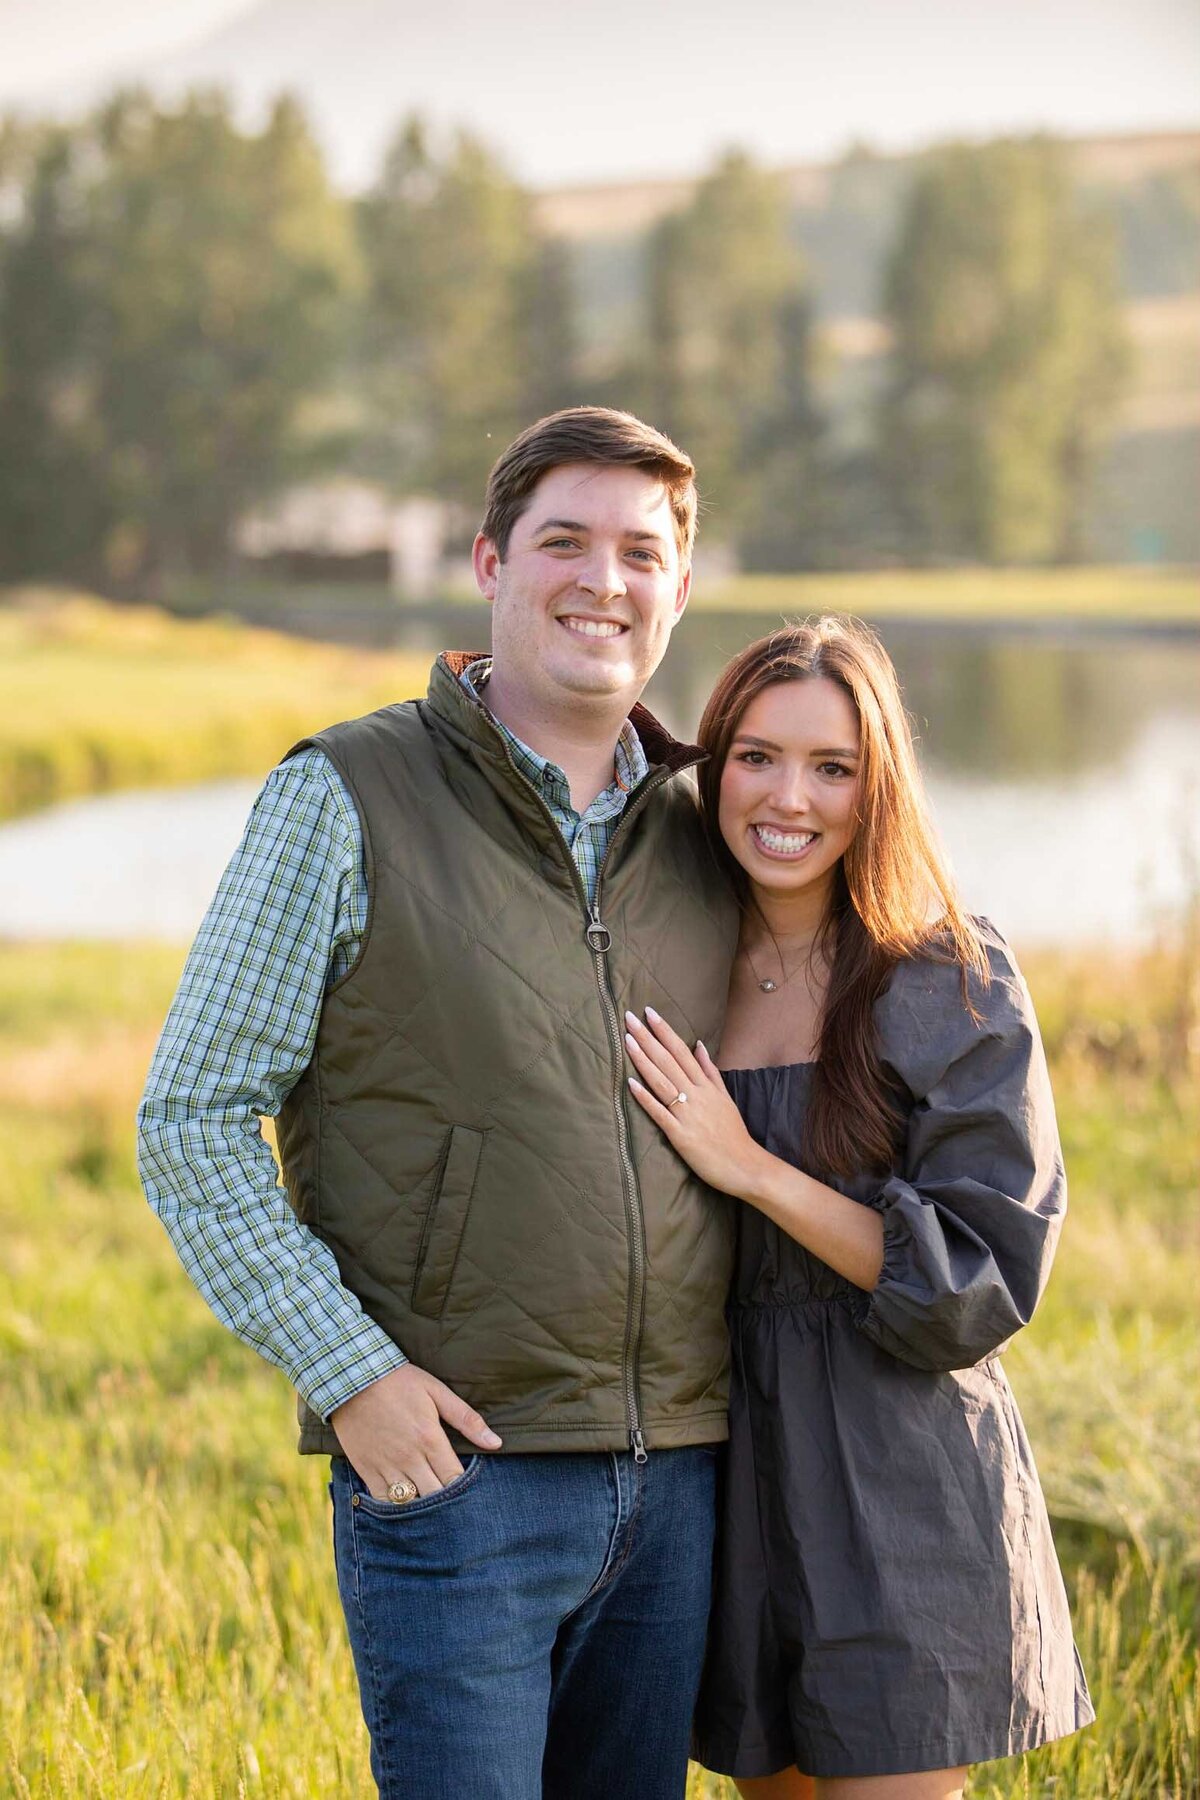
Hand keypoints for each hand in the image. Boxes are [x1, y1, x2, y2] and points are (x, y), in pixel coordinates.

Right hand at [330, 1362, 501, 1500]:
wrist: (353, 1377)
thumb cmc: (399, 1382)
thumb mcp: (437, 1392)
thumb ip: (467, 1419)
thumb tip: (495, 1443)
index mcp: (430, 1439)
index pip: (455, 1479)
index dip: (465, 1488)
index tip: (470, 1487)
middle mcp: (409, 1458)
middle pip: (435, 1496)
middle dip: (446, 1501)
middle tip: (453, 1501)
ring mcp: (386, 1466)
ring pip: (410, 1502)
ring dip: (422, 1506)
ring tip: (431, 1502)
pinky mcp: (366, 1470)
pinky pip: (383, 1501)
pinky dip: (396, 1505)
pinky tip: (405, 1500)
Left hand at [624, 1006, 764, 1198]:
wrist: (745, 1166)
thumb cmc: (733, 1133)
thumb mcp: (725, 1097)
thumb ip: (710, 1071)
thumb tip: (698, 1045)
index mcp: (706, 1085)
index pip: (682, 1051)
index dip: (664, 1031)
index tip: (649, 1013)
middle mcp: (696, 1095)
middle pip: (668, 1061)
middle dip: (647, 1038)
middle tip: (629, 1017)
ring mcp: (687, 1114)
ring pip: (662, 1081)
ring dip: (643, 1060)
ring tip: (627, 1040)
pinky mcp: (680, 1135)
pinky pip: (659, 1112)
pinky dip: (645, 1097)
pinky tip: (630, 1082)